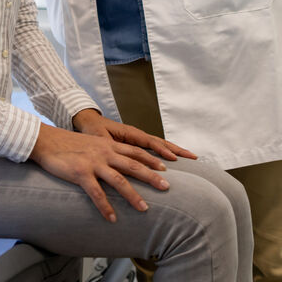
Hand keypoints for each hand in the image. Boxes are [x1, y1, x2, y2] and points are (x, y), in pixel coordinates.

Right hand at [27, 121, 172, 221]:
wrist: (46, 140)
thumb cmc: (67, 143)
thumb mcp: (91, 143)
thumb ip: (104, 151)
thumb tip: (115, 161)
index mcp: (108, 145)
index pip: (135, 152)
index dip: (151, 159)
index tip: (166, 167)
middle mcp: (105, 153)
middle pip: (134, 165)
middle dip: (152, 177)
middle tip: (167, 187)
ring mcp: (94, 163)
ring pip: (119, 181)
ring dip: (133, 195)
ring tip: (144, 209)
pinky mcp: (81, 173)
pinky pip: (96, 193)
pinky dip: (106, 207)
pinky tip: (112, 218)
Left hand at [71, 109, 197, 162]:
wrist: (88, 122)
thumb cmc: (92, 130)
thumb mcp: (98, 138)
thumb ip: (106, 145)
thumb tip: (111, 153)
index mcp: (130, 133)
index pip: (150, 142)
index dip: (162, 151)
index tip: (174, 159)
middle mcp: (137, 135)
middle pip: (161, 142)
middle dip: (177, 150)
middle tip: (194, 157)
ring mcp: (138, 139)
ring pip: (160, 145)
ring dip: (175, 151)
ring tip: (191, 157)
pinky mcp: (136, 143)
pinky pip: (155, 148)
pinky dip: (166, 152)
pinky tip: (175, 160)